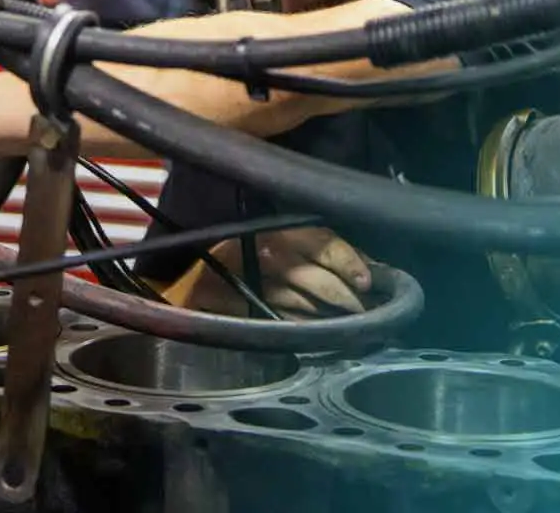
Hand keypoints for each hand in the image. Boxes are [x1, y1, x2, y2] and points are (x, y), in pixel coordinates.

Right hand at [182, 226, 372, 317]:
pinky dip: (309, 326)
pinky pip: (292, 321)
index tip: (368, 280)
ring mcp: (261, 287)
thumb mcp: (276, 235)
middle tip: (366, 306)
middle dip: (348, 297)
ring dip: (332, 314)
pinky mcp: (254, 311)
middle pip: (321, 280)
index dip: (350, 262)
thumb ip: (315, 247)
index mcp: (279, 232)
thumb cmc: (239, 249)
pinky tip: (321, 327)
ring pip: (309, 305)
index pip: (325, 244)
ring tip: (351, 317)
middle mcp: (272, 257)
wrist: (191, 278)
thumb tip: (361, 266)